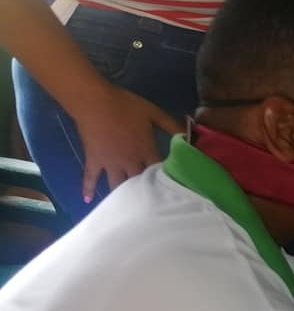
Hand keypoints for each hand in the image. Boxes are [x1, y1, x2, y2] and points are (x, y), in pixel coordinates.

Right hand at [72, 82, 183, 200]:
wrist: (95, 102)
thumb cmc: (126, 106)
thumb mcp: (154, 113)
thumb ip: (172, 126)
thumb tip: (188, 136)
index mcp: (146, 151)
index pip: (160, 170)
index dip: (167, 178)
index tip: (173, 186)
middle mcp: (129, 162)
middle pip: (140, 183)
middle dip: (147, 192)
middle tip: (153, 203)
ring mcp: (110, 164)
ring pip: (118, 185)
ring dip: (123, 196)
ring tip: (129, 208)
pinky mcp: (93, 161)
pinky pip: (90, 178)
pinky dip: (88, 189)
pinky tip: (87, 200)